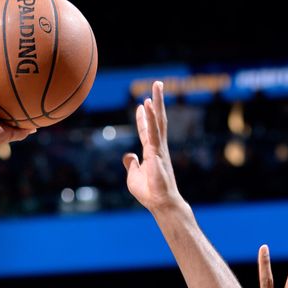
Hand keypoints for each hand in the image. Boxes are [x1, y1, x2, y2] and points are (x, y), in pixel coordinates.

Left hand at [122, 81, 184, 212]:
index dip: (144, 117)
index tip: (143, 104)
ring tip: (156, 86)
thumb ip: (131, 163)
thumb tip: (128, 155)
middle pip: (157, 119)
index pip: (146, 130)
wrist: (160, 202)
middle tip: (158, 84)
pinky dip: (151, 117)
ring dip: (157, 103)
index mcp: (151, 151)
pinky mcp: (157, 152)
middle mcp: (157, 146)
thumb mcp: (134, 175)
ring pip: (158, 121)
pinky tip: (148, 105)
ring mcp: (159, 148)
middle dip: (157, 102)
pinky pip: (153, 131)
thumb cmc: (149, 192)